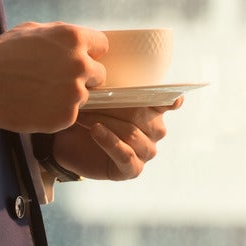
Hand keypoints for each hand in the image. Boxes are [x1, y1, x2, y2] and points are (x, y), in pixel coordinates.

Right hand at [0, 22, 107, 132]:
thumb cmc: (4, 54)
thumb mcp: (32, 30)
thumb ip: (60, 34)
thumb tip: (76, 41)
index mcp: (74, 38)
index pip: (102, 45)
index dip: (90, 53)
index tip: (80, 59)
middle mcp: (80, 64)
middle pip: (99, 74)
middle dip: (84, 77)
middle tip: (58, 81)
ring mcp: (75, 92)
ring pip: (84, 96)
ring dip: (68, 96)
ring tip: (41, 94)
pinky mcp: (66, 116)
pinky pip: (70, 114)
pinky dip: (57, 113)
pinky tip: (37, 107)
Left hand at [51, 99, 181, 181]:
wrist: (71, 144)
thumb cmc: (90, 116)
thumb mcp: (100, 100)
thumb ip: (112, 90)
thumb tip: (106, 77)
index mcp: (154, 111)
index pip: (168, 102)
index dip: (172, 99)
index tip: (174, 97)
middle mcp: (156, 131)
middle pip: (141, 115)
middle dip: (114, 107)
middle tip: (89, 100)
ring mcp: (147, 151)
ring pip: (132, 134)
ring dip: (107, 123)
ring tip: (85, 117)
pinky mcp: (133, 169)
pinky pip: (125, 154)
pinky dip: (110, 142)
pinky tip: (96, 131)